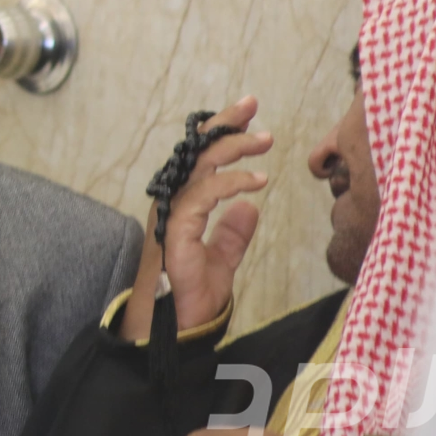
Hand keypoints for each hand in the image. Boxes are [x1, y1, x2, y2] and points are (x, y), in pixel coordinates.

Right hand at [120, 97, 270, 339]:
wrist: (172, 330)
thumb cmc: (190, 300)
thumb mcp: (221, 263)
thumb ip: (232, 235)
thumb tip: (248, 207)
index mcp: (182, 207)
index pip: (199, 160)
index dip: (219, 133)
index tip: (246, 112)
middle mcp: (172, 203)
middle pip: (195, 152)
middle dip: (223, 124)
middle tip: (251, 104)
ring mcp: (171, 215)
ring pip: (198, 167)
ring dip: (232, 148)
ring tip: (264, 140)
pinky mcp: (175, 231)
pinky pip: (203, 196)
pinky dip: (231, 184)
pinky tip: (257, 181)